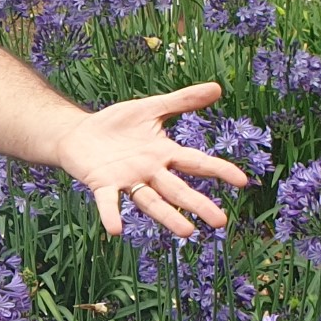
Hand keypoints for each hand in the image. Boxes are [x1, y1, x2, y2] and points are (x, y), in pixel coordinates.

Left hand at [54, 81, 250, 237]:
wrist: (78, 133)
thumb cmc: (116, 125)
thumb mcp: (151, 108)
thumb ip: (182, 101)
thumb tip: (217, 88)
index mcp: (163, 154)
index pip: (196, 162)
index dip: (218, 170)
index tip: (242, 181)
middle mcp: (149, 172)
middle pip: (178, 190)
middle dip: (198, 205)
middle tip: (220, 222)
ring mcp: (126, 180)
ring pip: (151, 201)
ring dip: (167, 217)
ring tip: (186, 232)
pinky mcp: (102, 184)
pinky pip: (108, 202)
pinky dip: (111, 215)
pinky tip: (116, 229)